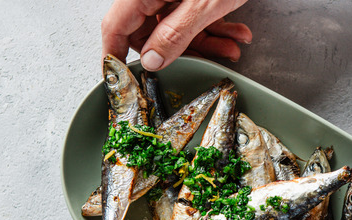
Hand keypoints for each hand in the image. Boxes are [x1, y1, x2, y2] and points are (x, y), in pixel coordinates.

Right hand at [101, 0, 251, 70]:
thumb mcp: (203, 4)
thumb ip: (175, 34)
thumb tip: (152, 60)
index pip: (117, 28)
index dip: (116, 57)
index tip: (121, 80)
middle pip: (149, 33)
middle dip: (179, 53)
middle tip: (198, 62)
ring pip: (176, 29)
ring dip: (206, 43)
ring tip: (230, 49)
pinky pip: (193, 17)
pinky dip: (215, 28)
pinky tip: (235, 34)